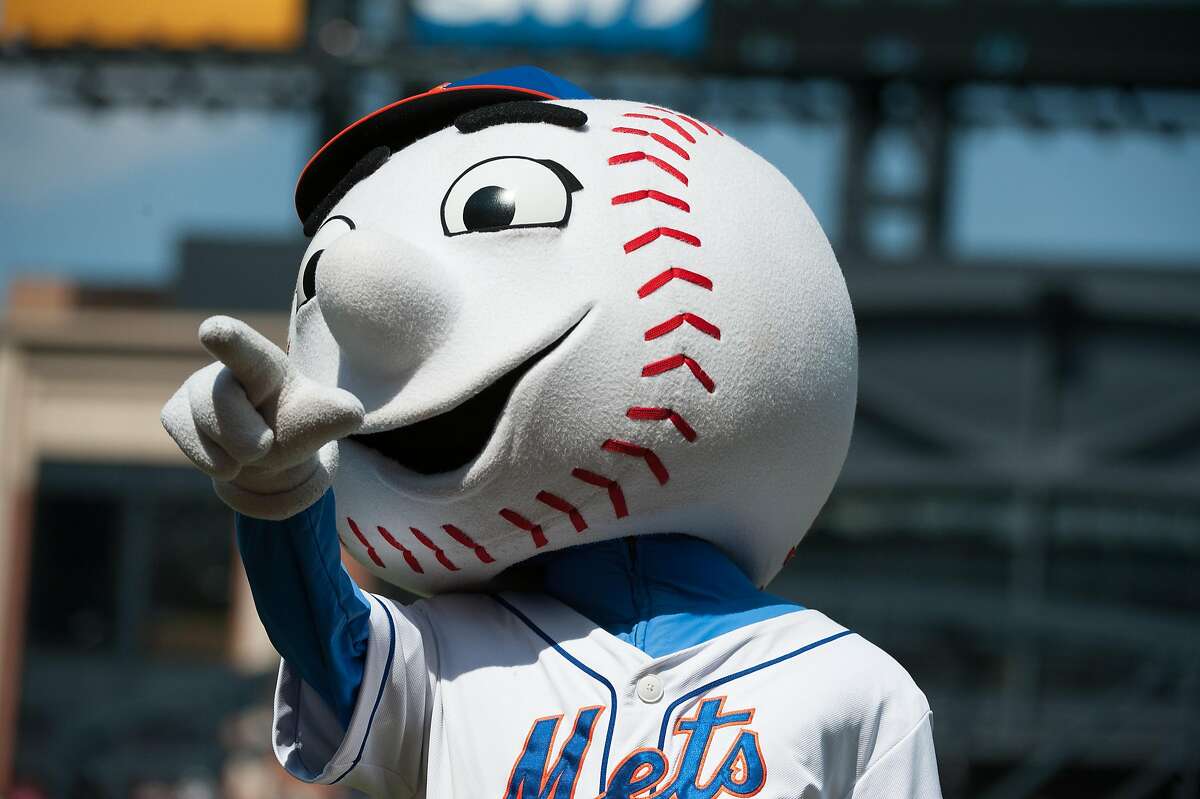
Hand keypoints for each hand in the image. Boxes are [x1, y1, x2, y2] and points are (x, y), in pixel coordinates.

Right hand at [161, 316, 363, 519]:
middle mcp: (224, 369)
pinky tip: (228, 457)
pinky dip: (213, 461)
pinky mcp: (174, 414)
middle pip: (221, 405)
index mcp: (263, 364)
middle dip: (245, 437)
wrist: (266, 446)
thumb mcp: (320, 420)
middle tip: (263, 446)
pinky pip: (189, 444)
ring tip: (252, 449)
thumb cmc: (295, 423)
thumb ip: (333, 415)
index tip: (214, 330)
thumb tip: (352, 412)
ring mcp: (195, 391)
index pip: (245, 351)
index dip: (229, 340)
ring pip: (202, 429)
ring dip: (232, 453)